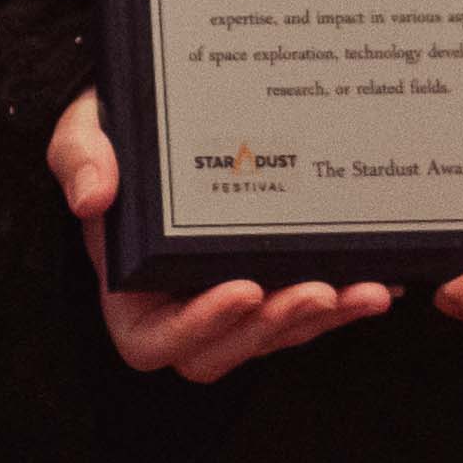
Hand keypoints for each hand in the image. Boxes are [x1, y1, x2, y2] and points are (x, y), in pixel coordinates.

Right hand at [47, 93, 388, 380]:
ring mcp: (227, 298)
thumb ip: (80, 160)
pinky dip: (343, 299)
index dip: (199, 327)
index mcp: (128, 292)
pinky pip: (304, 306)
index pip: (154, 341)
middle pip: (226, 349)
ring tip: (365, 289)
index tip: (242, 289)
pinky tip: (382, 279)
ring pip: (274, 333)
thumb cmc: (110, 130)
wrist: (152, 113)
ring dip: (321, 319)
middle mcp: (179, 307)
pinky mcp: (269, 281)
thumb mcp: (81, 133)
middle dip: (274, 326)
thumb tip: (92, 196)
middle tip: (319, 290)